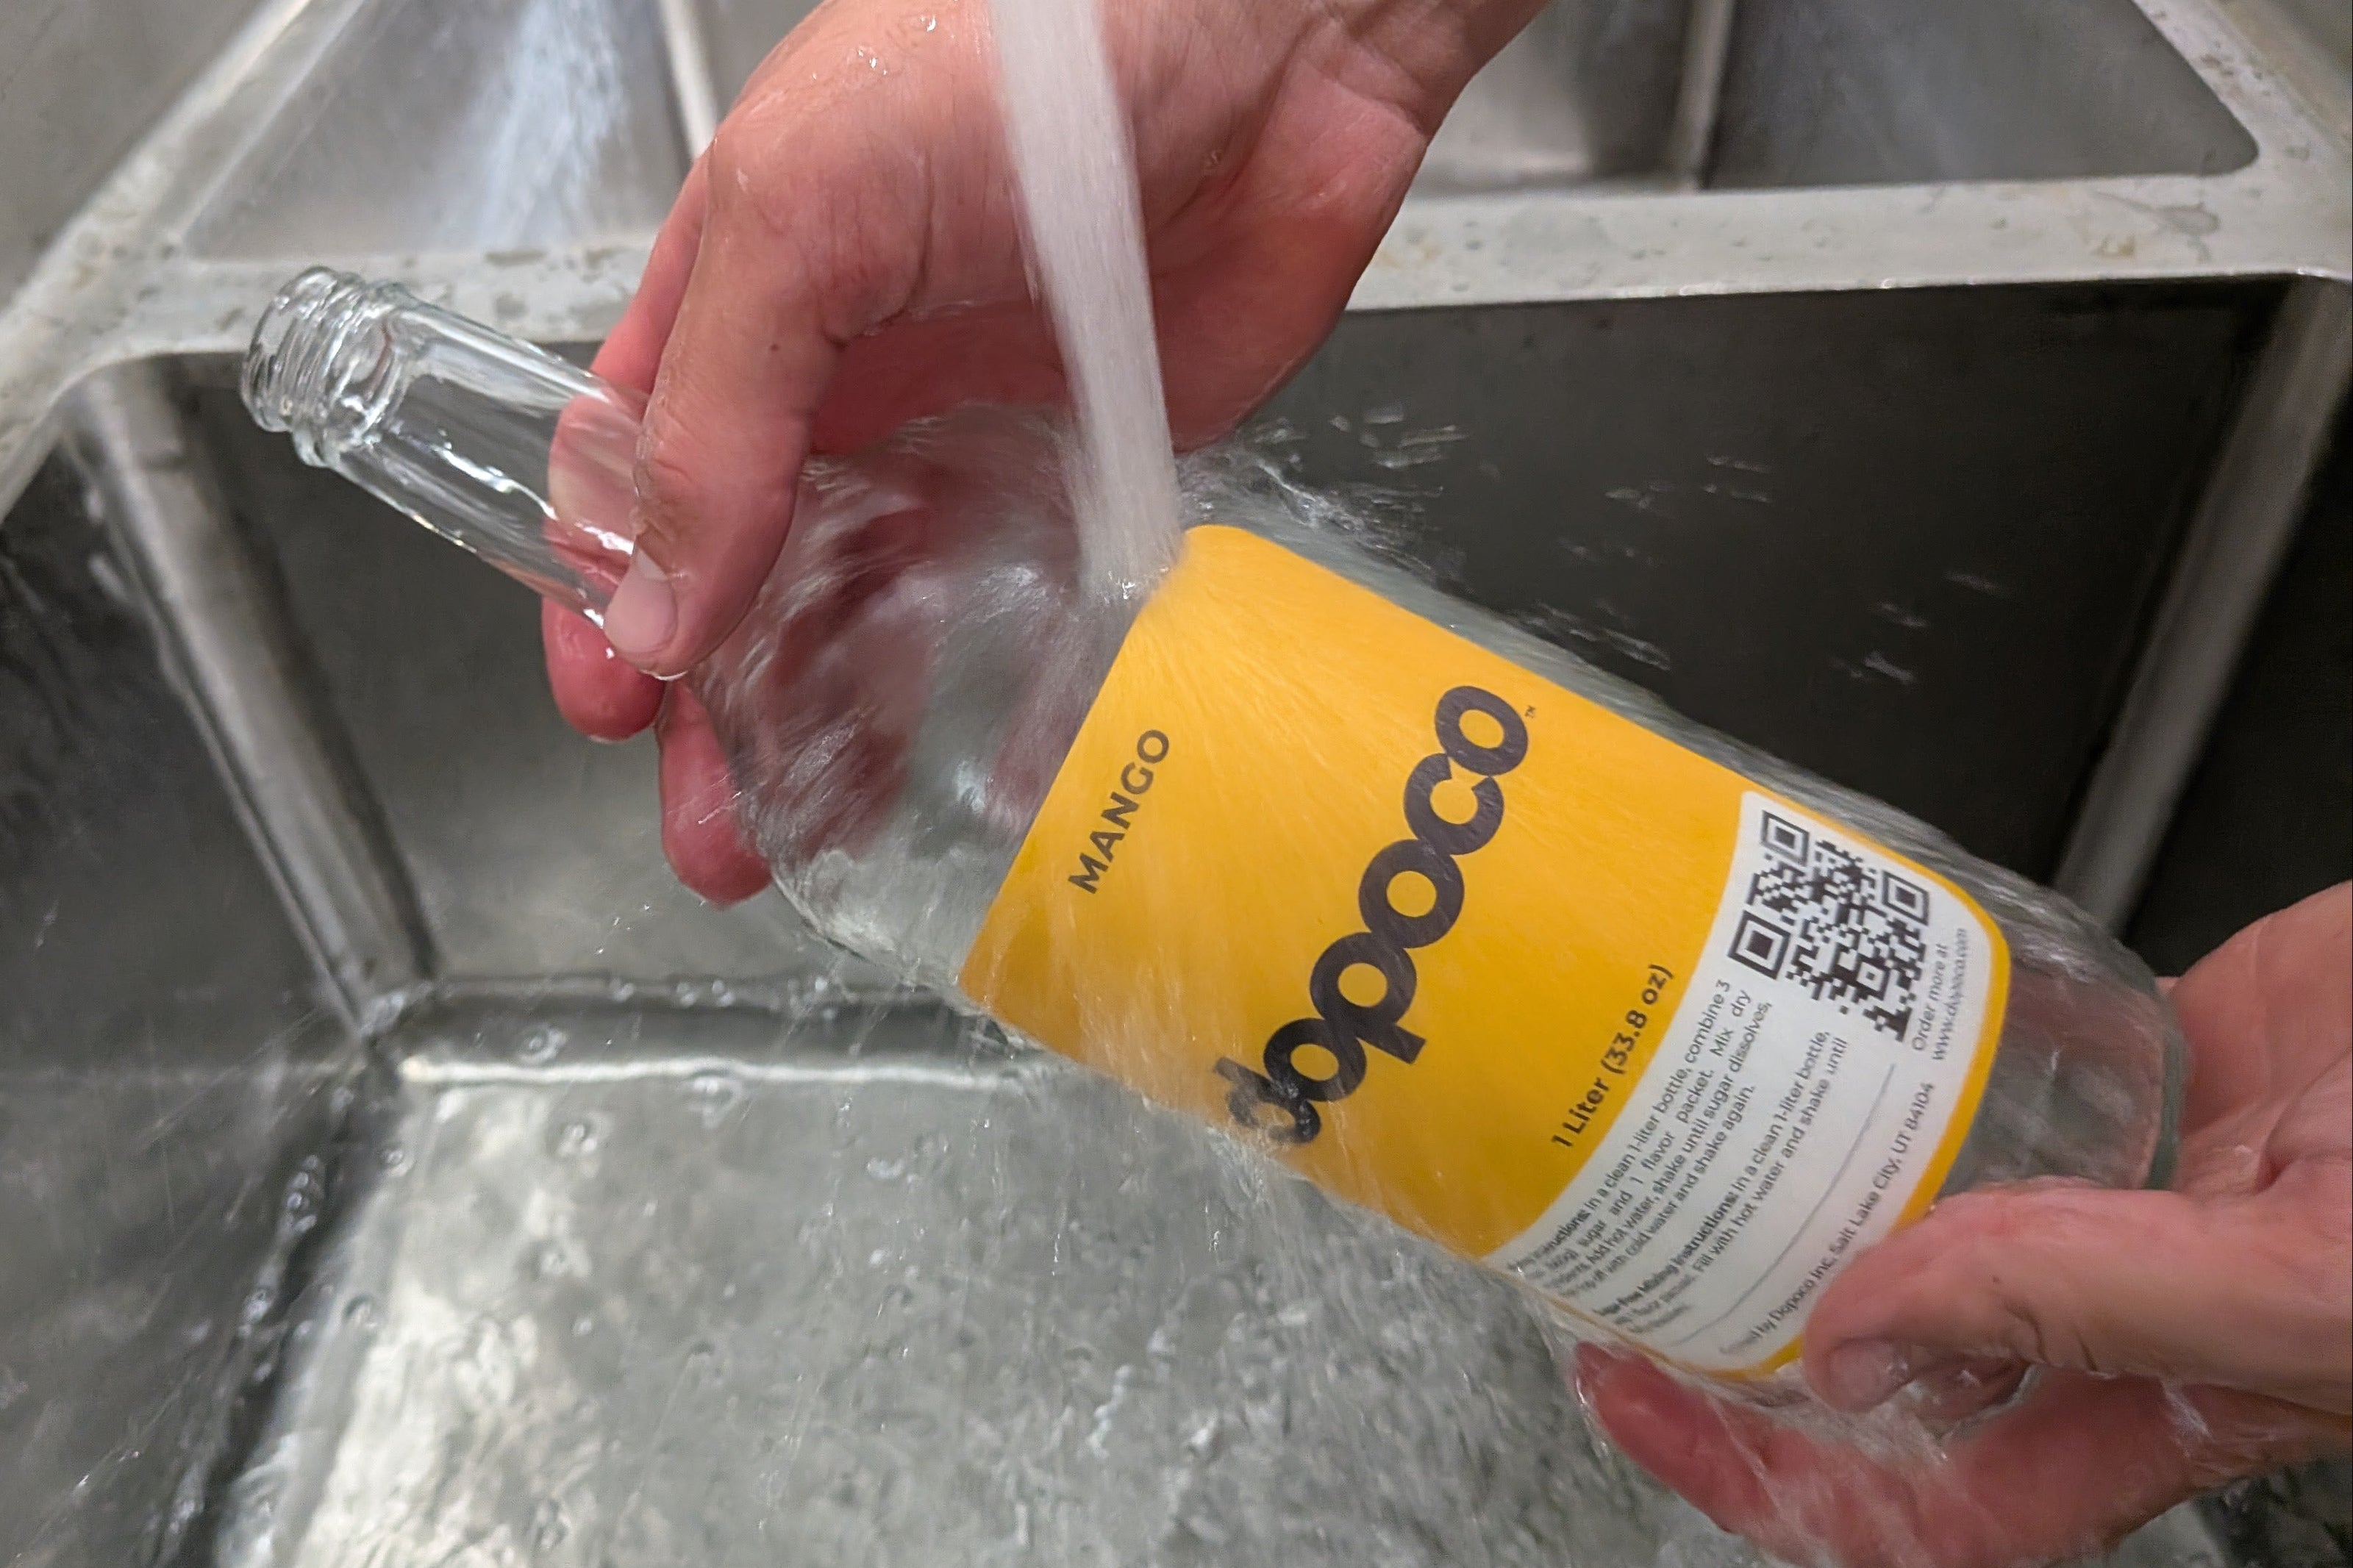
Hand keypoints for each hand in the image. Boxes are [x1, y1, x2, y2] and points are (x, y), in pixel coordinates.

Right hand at [544, 0, 1540, 899]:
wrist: (1257, 38)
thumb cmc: (1011, 54)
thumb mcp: (801, 211)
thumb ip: (720, 410)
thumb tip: (651, 601)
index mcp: (750, 304)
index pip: (643, 474)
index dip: (613, 593)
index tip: (603, 703)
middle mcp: (853, 384)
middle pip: (757, 576)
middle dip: (721, 708)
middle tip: (712, 828)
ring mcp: (973, 435)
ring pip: (883, 613)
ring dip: (842, 727)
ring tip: (814, 839)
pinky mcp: (1095, 474)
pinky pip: (1030, 609)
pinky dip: (1001, 697)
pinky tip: (980, 779)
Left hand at [1580, 883, 2352, 1567]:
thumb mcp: (2306, 1285)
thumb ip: (2087, 1302)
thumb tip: (1863, 1337)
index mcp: (2156, 1405)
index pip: (1915, 1492)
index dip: (1763, 1470)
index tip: (1638, 1384)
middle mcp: (2115, 1305)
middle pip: (1887, 1346)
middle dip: (1744, 1313)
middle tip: (1616, 1235)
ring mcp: (2124, 1183)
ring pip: (1921, 1198)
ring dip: (1805, 1177)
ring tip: (1685, 1118)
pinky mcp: (2145, 1067)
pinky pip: (1983, 1070)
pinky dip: (1895, 1048)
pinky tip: (1826, 1014)